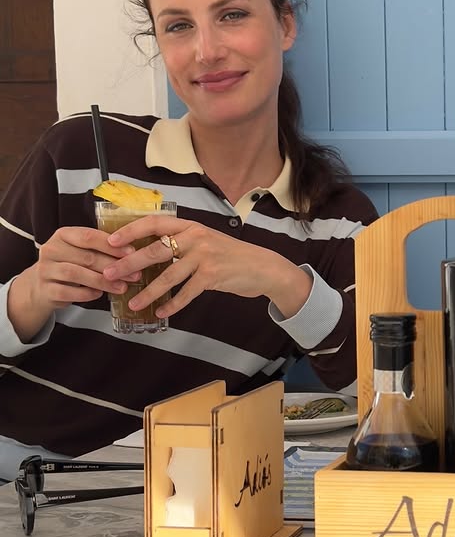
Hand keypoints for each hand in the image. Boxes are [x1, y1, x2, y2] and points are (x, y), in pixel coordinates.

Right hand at [27, 226, 132, 308]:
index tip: (132, 253)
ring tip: (121, 286)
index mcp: (63, 235)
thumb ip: (101, 250)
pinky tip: (99, 294)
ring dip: (102, 281)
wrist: (42, 286)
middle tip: (134, 274)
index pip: (88, 236)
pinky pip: (68, 292)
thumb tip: (133, 255)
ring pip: (76, 274)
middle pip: (86, 256)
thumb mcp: (81, 252)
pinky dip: (86, 294)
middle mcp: (51, 249)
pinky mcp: (45, 289)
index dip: (111, 245)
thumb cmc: (70, 265)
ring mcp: (45, 270)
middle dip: (113, 266)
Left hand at [101, 215, 312, 319]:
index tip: (111, 242)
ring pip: (168, 276)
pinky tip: (161, 313)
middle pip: (154, 250)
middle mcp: (195, 237)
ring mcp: (204, 257)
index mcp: (190, 226)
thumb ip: (182, 242)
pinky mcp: (212, 276)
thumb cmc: (231, 255)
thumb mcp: (206, 240)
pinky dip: (173, 305)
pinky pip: (186, 293)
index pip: (154, 223)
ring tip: (132, 303)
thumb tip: (150, 252)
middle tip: (109, 274)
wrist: (263, 267)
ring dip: (148, 292)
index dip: (130, 231)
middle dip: (128, 264)